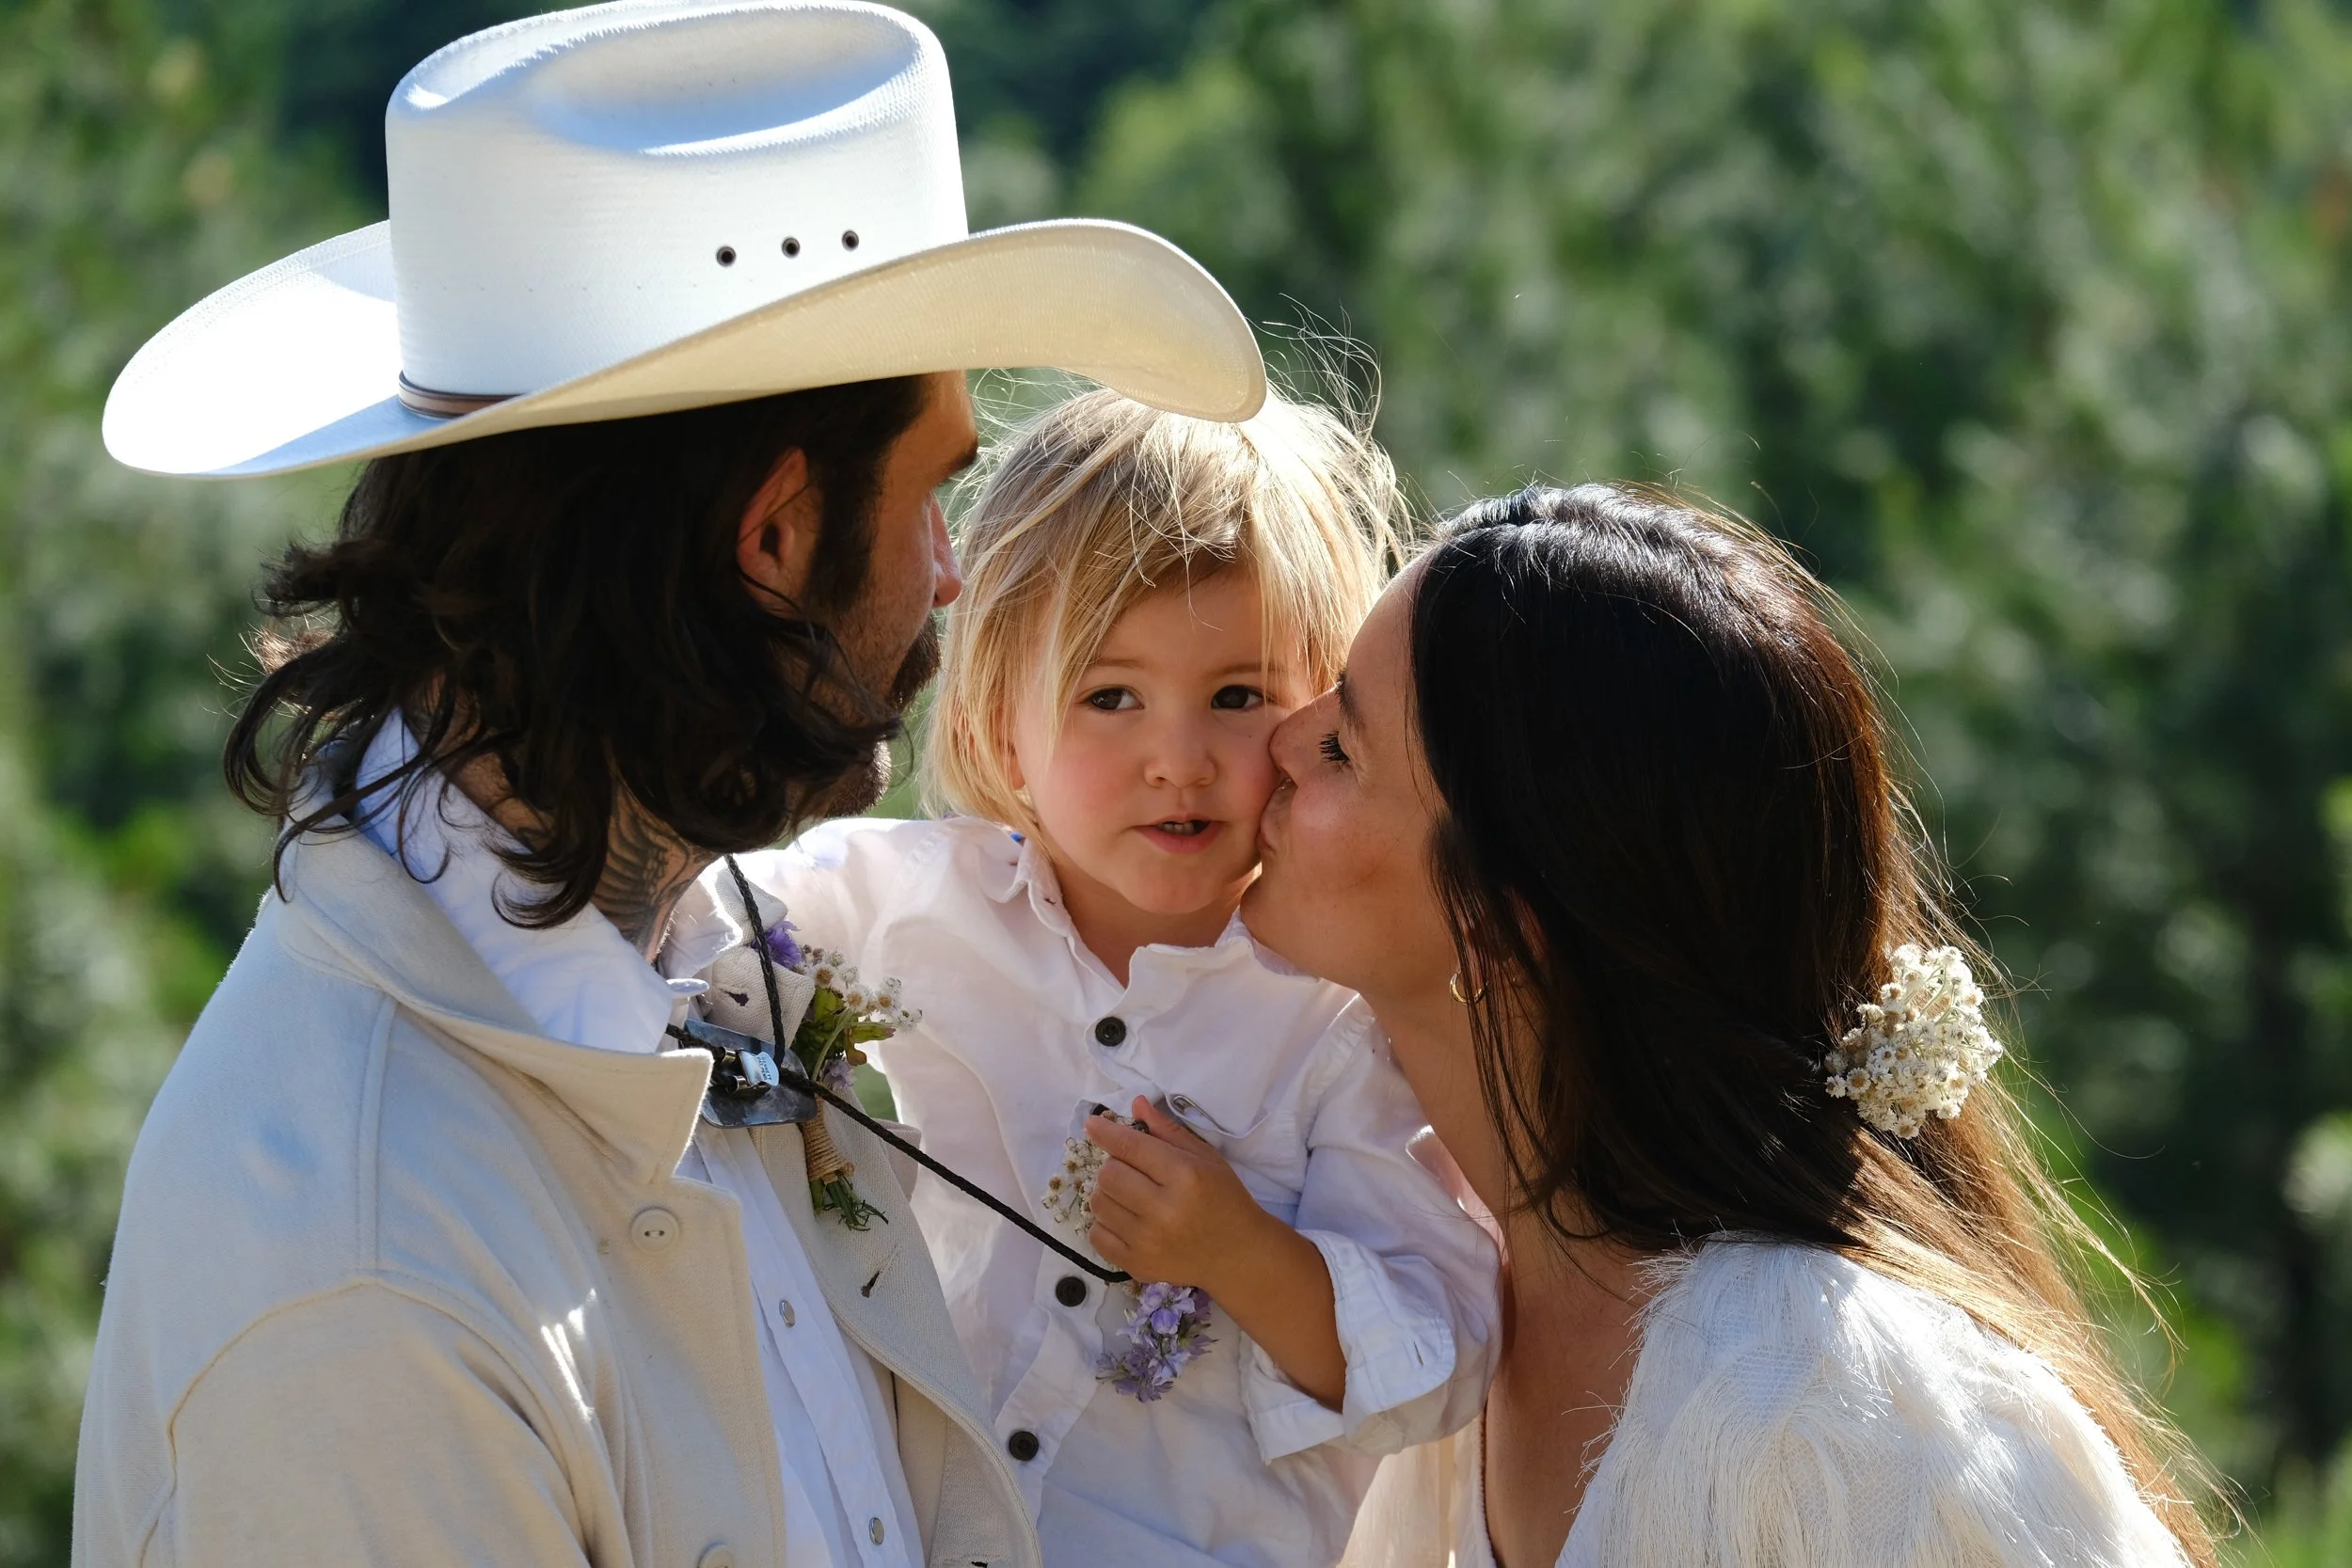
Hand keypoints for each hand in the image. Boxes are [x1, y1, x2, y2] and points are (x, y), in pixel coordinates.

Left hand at [1085, 1098, 1274, 1294]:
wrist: (1237, 1254)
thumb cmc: (1224, 1199)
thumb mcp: (1205, 1158)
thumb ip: (1168, 1131)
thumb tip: (1135, 1104)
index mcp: (1184, 1176)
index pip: (1131, 1147)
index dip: (1106, 1132)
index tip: (1093, 1124)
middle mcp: (1164, 1210)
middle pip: (1108, 1174)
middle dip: (1114, 1165)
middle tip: (1132, 1171)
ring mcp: (1148, 1241)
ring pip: (1098, 1203)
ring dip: (1109, 1193)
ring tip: (1131, 1196)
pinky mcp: (1137, 1265)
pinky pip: (1096, 1236)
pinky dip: (1105, 1224)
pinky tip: (1126, 1220)